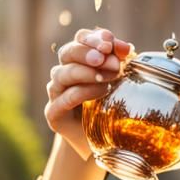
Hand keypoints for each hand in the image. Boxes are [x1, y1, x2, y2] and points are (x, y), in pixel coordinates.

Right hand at [46, 28, 132, 160]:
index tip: (109, 43)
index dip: (93, 38)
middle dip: (88, 53)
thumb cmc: (109, 106)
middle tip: (108, 58)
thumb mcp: (117, 81)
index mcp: (77, 60)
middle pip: (67, 53)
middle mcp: (63, 72)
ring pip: (63, 73)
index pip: (80, 39)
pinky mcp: (53, 112)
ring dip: (87, 72)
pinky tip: (102, 90)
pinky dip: (84, 91)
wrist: (99, 141)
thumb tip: (126, 48)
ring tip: (110, 76)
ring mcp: (55, 92)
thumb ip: (120, 62)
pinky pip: (65, 97)